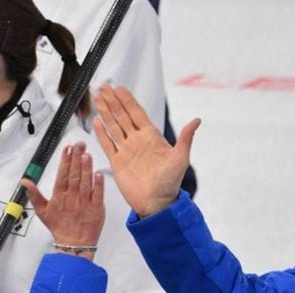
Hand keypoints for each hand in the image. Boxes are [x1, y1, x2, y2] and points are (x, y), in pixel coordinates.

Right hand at [22, 142, 103, 254]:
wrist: (74, 244)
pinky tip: (98, 173)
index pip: (62, 174)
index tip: (68, 149)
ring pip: (86, 182)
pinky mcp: (96, 209)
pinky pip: (98, 194)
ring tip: (87, 154)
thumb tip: (24, 181)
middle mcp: (72, 198)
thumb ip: (34, 195)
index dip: (65, 160)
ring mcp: (85, 203)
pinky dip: (99, 184)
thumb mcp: (42, 212)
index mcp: (59, 197)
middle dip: (77, 158)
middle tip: (79, 144)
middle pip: (74, 175)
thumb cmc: (60, 227)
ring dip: (86, 168)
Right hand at [92, 84, 200, 218]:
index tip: (119, 88)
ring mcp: (126, 151)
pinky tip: (96, 121)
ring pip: (113, 127)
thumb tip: (197, 120)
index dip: (127, 100)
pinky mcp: (117, 163)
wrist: (157, 203)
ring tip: (96, 98)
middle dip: (112, 101)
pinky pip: (108, 144)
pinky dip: (101, 133)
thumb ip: (186, 138)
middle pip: (122, 116)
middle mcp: (137, 141)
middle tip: (103, 87)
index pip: (136, 113)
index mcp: (151, 137)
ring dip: (105, 112)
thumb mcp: (181, 158)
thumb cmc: (170, 183)